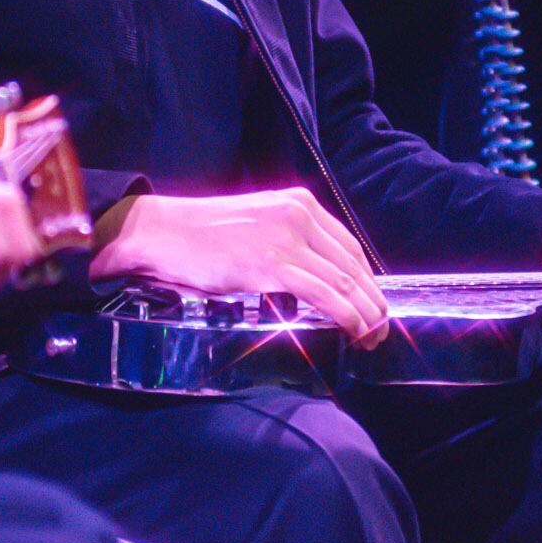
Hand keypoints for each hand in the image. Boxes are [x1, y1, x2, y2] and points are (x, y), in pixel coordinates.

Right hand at [91, 187, 388, 345]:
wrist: (161, 231)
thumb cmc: (201, 234)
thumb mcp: (256, 223)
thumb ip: (286, 241)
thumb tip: (311, 276)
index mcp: (299, 204)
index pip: (349, 246)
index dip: (368, 280)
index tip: (372, 304)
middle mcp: (299, 216)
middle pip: (354, 265)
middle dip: (373, 301)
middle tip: (380, 330)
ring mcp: (287, 239)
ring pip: (344, 281)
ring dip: (366, 314)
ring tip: (371, 338)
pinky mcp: (271, 265)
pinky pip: (323, 294)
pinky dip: (346, 315)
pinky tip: (355, 330)